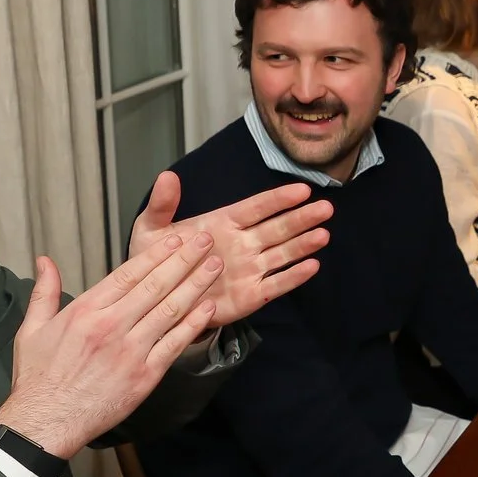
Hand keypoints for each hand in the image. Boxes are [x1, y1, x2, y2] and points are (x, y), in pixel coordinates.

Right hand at [0, 231, 229, 456]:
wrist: (46, 422)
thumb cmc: (38, 378)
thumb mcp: (31, 329)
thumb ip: (44, 292)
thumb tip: (45, 260)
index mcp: (86, 310)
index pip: (129, 274)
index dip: (156, 254)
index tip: (176, 239)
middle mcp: (112, 326)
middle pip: (156, 285)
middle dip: (184, 260)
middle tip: (206, 241)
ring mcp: (131, 351)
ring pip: (170, 310)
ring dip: (196, 286)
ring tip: (215, 267)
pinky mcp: (145, 375)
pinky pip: (174, 344)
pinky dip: (194, 325)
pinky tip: (209, 309)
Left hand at [130, 173, 331, 328]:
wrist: (155, 300)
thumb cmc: (156, 261)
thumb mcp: (151, 230)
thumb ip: (162, 205)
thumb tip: (168, 176)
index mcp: (223, 223)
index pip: (256, 207)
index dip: (278, 199)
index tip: (301, 190)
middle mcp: (243, 243)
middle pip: (278, 228)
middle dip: (302, 218)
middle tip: (326, 208)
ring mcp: (249, 269)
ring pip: (283, 253)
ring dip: (303, 245)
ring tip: (324, 234)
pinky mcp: (251, 294)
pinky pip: (276, 284)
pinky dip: (294, 277)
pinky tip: (312, 266)